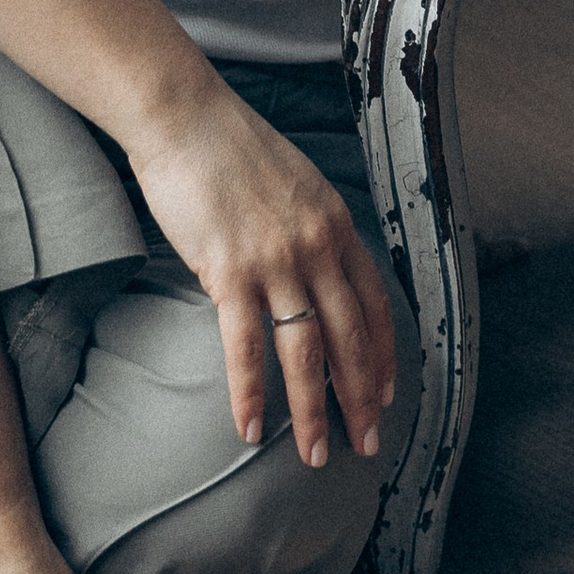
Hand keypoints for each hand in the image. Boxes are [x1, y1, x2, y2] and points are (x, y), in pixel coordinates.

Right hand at [128, 78, 397, 467]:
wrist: (184, 117)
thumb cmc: (229, 149)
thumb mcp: (293, 184)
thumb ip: (307, 229)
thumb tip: (308, 268)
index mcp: (336, 225)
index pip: (375, 304)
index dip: (384, 355)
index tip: (388, 393)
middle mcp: (316, 246)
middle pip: (351, 338)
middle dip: (362, 398)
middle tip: (368, 444)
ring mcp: (276, 260)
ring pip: (306, 353)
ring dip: (314, 412)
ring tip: (317, 456)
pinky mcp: (229, 271)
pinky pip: (245, 347)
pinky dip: (251, 395)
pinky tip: (252, 430)